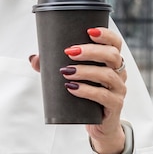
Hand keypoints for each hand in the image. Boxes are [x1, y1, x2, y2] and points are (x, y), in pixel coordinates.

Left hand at [29, 27, 126, 153]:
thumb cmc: (85, 94)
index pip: (115, 43)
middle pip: (112, 55)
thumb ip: (52, 66)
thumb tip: (34, 58)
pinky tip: (72, 88)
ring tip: (66, 72)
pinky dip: (87, 90)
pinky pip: (103, 96)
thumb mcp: (71, 77)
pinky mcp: (114, 105)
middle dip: (90, 51)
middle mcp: (118, 72)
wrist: (98, 122)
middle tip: (69, 52)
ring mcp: (118, 89)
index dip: (106, 35)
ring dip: (85, 71)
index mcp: (111, 61)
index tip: (89, 31)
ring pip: (107, 75)